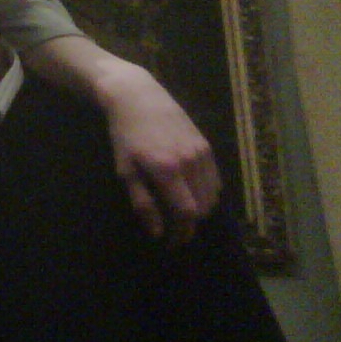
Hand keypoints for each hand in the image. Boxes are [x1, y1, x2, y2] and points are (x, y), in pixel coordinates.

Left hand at [98, 59, 221, 242]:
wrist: (139, 98)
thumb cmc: (125, 135)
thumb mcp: (126, 170)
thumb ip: (143, 202)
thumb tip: (158, 232)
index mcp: (167, 170)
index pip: (186, 213)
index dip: (182, 233)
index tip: (172, 243)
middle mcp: (190, 162)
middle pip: (203, 207)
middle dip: (191, 225)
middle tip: (176, 232)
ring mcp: (202, 153)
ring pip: (212, 195)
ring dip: (200, 211)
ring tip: (182, 216)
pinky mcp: (207, 146)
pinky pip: (215, 179)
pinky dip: (208, 194)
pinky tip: (192, 195)